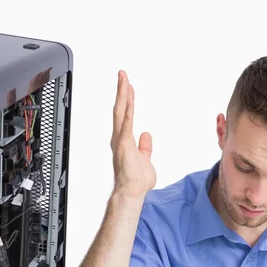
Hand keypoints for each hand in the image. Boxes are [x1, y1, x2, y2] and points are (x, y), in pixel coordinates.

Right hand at [110, 71, 155, 197]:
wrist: (132, 192)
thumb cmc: (136, 180)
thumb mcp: (145, 159)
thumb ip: (145, 147)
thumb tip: (147, 136)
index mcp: (125, 140)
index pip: (125, 115)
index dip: (127, 100)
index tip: (128, 86)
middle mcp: (120, 138)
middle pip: (120, 109)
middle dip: (121, 91)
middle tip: (122, 74)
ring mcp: (121, 141)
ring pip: (121, 113)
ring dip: (122, 96)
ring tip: (124, 80)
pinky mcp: (124, 146)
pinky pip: (126, 125)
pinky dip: (127, 112)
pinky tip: (128, 100)